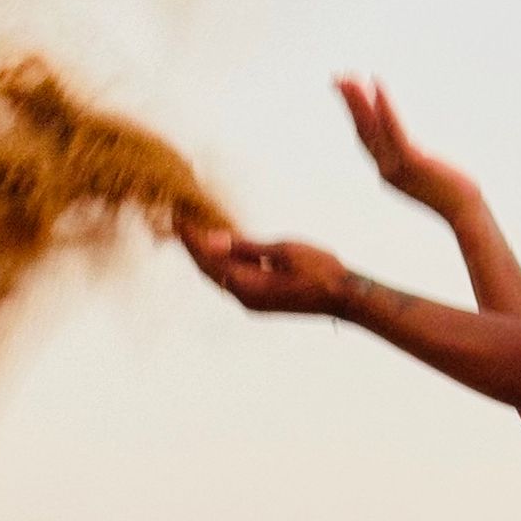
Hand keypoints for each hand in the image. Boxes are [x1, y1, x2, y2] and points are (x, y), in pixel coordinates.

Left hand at [179, 217, 349, 315]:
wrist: (344, 297)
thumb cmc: (320, 269)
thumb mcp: (282, 250)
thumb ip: (246, 246)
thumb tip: (213, 239)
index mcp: (248, 286)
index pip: (208, 260)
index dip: (191, 239)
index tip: (177, 217)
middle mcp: (244, 299)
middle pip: (208, 271)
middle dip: (192, 246)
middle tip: (178, 220)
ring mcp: (252, 302)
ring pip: (219, 277)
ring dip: (205, 256)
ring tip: (193, 232)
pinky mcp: (261, 301)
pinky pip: (232, 279)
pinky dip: (222, 263)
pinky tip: (220, 248)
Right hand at [336, 76, 478, 223]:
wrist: (464, 212)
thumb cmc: (452, 192)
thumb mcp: (426, 172)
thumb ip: (414, 159)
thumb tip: (414, 148)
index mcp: (387, 169)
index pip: (365, 136)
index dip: (354, 113)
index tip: (346, 91)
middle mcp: (386, 168)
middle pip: (362, 129)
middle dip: (349, 103)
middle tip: (336, 78)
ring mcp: (396, 165)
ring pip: (373, 127)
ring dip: (358, 101)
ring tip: (350, 78)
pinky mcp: (412, 161)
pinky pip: (394, 129)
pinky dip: (384, 107)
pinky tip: (377, 86)